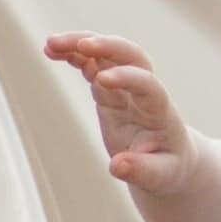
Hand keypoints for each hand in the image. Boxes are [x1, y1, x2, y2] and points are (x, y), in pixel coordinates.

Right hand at [44, 33, 198, 195]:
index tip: (101, 81)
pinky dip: (74, 55)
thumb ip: (142, 171)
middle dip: (107, 46)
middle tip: (80, 45)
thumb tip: (117, 166)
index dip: (127, 78)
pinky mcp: (109, 91)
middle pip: (131, 56)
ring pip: (107, 55)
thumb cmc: (168, 169)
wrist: (170, 159)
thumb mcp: (161, 177)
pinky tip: (52, 51)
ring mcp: (126, 88)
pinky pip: (93, 65)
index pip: (148, 85)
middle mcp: (143, 93)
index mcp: (160, 112)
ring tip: (50, 44)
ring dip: (82, 44)